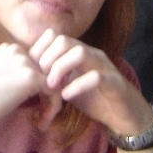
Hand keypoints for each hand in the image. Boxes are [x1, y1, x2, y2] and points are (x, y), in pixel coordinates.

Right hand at [0, 42, 57, 133]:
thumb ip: (15, 78)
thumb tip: (38, 91)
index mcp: (8, 49)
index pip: (36, 64)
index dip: (40, 85)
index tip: (33, 105)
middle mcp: (18, 50)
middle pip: (48, 71)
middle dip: (49, 94)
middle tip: (40, 115)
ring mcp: (24, 62)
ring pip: (55, 82)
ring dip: (51, 104)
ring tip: (41, 121)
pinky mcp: (30, 77)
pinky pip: (55, 92)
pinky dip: (52, 109)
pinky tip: (40, 123)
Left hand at [29, 28, 152, 135]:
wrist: (124, 115)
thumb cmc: (94, 98)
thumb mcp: (67, 86)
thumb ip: (51, 78)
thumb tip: (28, 79)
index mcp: (78, 52)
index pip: (54, 37)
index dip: (39, 52)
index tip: (32, 71)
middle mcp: (91, 54)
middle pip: (63, 41)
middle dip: (47, 59)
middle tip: (41, 79)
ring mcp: (104, 66)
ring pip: (80, 53)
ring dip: (60, 68)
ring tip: (52, 86)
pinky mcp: (115, 82)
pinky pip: (96, 77)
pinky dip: (77, 85)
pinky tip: (67, 96)